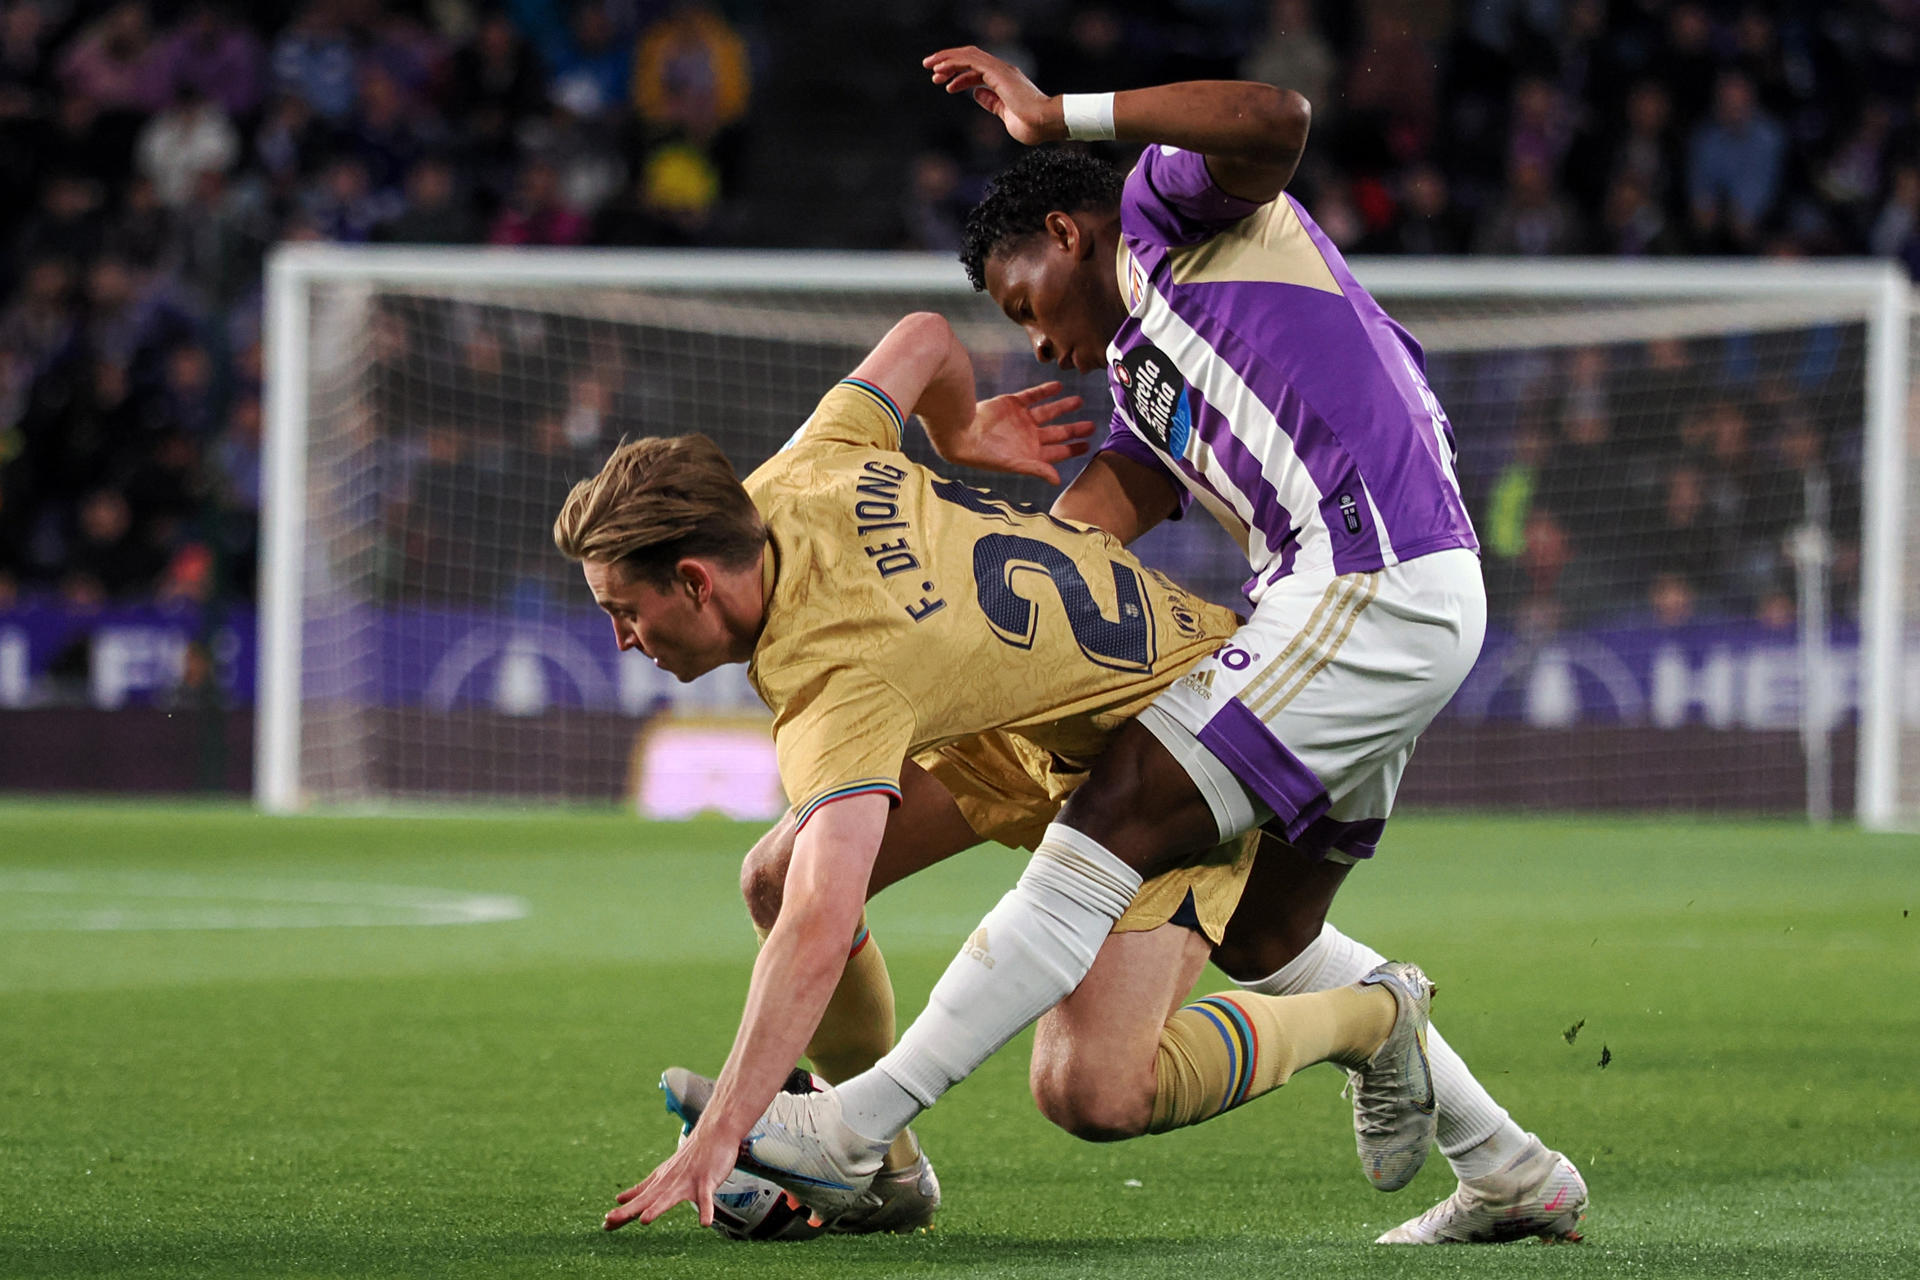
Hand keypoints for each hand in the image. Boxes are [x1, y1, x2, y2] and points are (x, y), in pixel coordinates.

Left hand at [603, 1127, 737, 1230]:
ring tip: (644, 1220)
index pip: (637, 1199)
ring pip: (670, 1197)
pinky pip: (706, 1199)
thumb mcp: (663, 1173)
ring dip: (657, 1207)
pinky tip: (704, 1223)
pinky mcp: (706, 1181)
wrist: (715, 1133)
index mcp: (659, 1181)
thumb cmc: (690, 1157)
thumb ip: (642, 1188)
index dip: (622, 1212)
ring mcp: (688, 1181)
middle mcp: (670, 1182)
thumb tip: (620, 1199)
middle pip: (647, 1198)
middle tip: (610, 1220)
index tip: (605, 1224)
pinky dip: (706, 1210)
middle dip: (628, 1210)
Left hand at [924, 45, 1062, 144]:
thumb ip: (992, 103)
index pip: (977, 70)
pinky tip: (941, 72)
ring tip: (931, 69)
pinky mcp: (998, 73)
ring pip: (968, 56)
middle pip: (970, 58)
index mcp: (1005, 81)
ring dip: (947, 60)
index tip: (944, 84)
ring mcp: (1000, 70)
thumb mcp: (1006, 115)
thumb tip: (977, 94)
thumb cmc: (1032, 126)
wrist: (1045, 123)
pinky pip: (971, 61)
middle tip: (930, 69)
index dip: (959, 75)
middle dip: (948, 62)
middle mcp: (1002, 71)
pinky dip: (954, 63)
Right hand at [943, 381, 1094, 484]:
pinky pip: (1033, 396)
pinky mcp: (1012, 404)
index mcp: (1031, 453)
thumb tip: (1057, 481)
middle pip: (1057, 432)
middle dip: (1074, 429)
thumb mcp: (1013, 464)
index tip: (1088, 444)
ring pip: (1048, 412)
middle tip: (1092, 425)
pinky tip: (1058, 386)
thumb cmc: (985, 455)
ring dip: (1064, 407)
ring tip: (1079, 400)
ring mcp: (1021, 420)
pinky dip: (1045, 391)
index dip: (1073, 448)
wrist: (962, 434)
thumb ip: (1036, 469)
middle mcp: (1028, 436)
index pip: (1058, 452)